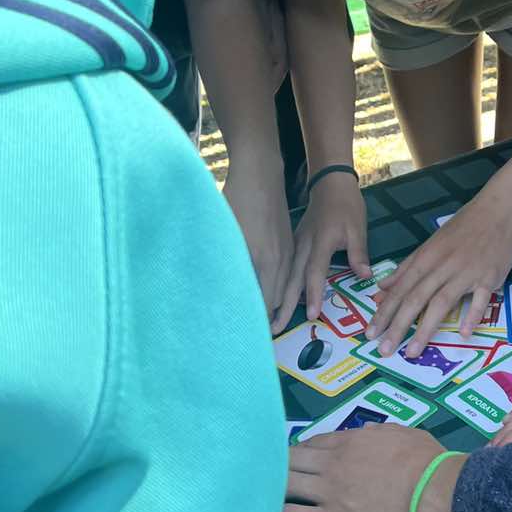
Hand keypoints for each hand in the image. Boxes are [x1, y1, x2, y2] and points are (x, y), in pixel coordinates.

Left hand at [224, 153, 295, 333]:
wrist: (261, 174)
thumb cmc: (237, 200)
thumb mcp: (226, 233)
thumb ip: (226, 264)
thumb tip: (221, 289)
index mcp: (262, 260)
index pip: (262, 301)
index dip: (256, 320)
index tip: (247, 336)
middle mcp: (279, 260)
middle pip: (276, 299)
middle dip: (268, 319)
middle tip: (257, 337)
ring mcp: (287, 251)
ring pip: (285, 288)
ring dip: (278, 306)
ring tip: (269, 324)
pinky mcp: (290, 243)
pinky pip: (289, 274)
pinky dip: (283, 289)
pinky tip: (275, 295)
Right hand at [274, 169, 370, 335]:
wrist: (329, 183)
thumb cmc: (346, 205)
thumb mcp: (357, 227)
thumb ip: (358, 253)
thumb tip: (364, 276)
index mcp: (320, 242)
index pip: (314, 272)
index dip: (312, 293)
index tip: (310, 314)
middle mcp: (303, 245)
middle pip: (292, 278)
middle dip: (282, 304)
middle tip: (274, 327)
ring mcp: (295, 244)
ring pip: (285, 274)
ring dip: (278, 296)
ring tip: (270, 318)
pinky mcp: (293, 243)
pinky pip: (286, 267)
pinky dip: (281, 283)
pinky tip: (279, 298)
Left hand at [284, 425, 463, 511]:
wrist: (435, 496)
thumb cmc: (428, 462)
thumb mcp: (404, 433)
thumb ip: (379, 433)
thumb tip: (365, 433)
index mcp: (350, 441)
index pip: (313, 443)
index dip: (302, 451)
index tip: (298, 459)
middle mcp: (332, 464)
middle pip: (291, 460)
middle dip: (279, 465)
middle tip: (271, 475)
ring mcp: (328, 493)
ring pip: (287, 485)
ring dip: (275, 488)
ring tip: (262, 495)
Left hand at [366, 188, 511, 354]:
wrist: (498, 210)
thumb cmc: (463, 227)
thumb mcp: (431, 243)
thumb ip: (407, 267)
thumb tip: (382, 287)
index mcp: (426, 258)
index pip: (400, 289)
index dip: (384, 312)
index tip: (370, 333)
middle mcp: (442, 267)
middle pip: (416, 299)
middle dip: (397, 326)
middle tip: (384, 350)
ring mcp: (466, 273)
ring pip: (442, 303)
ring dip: (425, 329)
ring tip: (412, 352)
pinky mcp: (489, 277)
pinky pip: (480, 299)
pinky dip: (472, 316)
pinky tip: (464, 334)